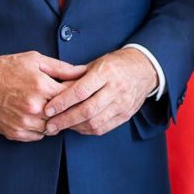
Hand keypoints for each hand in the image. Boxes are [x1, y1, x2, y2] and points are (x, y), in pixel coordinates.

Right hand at [0, 51, 86, 140]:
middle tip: (67, 103)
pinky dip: (40, 128)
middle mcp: (34, 107)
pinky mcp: (15, 133)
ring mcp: (24, 123)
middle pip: (64, 114)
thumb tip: (82, 71)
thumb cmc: (3, 69)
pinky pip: (38, 136)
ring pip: (52, 128)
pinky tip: (37, 117)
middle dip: (68, 108)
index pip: (73, 95)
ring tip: (50, 109)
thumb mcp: (33, 60)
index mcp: (41, 87)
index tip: (79, 91)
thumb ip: (60, 67)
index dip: (78, 93)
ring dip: (54, 120)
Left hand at [41, 47, 158, 136]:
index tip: (48, 109)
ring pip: (95, 122)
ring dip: (74, 127)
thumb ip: (76, 77)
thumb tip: (54, 90)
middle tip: (50, 125)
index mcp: (106, 72)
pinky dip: (87, 130)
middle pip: (87, 110)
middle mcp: (116, 88)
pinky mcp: (126, 115)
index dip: (62, 102)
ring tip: (60, 127)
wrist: (145, 69)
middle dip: (65, 120)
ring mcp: (123, 103)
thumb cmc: (116, 65)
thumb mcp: (96, 63)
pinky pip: (104, 127)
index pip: (80, 91)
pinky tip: (76, 127)